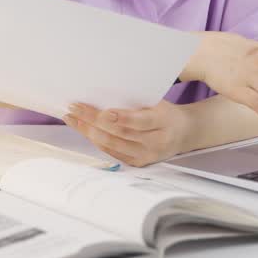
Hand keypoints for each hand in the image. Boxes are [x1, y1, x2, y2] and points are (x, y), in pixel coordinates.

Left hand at [62, 101, 190, 166]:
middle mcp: (155, 143)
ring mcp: (146, 156)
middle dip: (94, 120)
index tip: (104, 111)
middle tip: (74, 108)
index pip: (140, 122)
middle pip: (120, 133)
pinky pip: (113, 152)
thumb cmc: (167, 113)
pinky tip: (84, 130)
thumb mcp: (159, 103)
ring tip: (72, 118)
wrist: (185, 133)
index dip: (122, 118)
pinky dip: (96, 140)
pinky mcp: (138, 163)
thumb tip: (104, 95)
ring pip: (112, 144)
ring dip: (88, 131)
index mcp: (164, 122)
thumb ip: (137, 102)